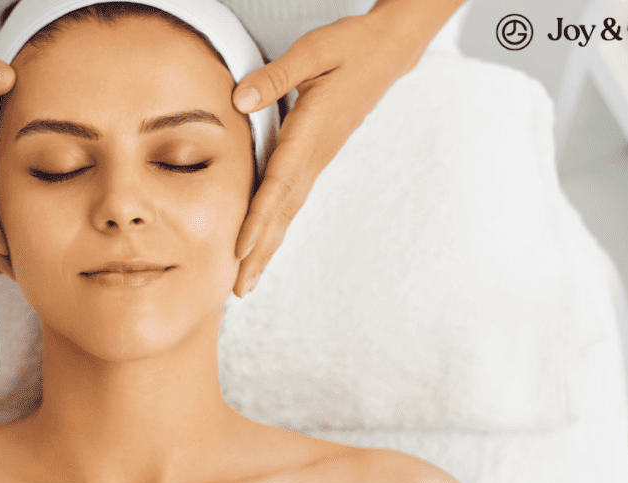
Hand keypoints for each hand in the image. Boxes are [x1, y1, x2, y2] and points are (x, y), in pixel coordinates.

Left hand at [230, 12, 425, 297]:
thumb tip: (240, 100)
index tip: (239, 250)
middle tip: (239, 291)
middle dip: (261, 253)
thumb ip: (275, 77)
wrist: (387, 51)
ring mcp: (318, 160)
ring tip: (248, 282)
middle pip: (283, 213)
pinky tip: (264, 244)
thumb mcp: (313, 51)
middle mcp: (315, 155)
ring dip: (268, 248)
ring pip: (289, 211)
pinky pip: (292, 199)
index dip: (258, 219)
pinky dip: (276, 226)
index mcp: (311, 132)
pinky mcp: (317, 157)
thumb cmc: (351, 47)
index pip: (279, 184)